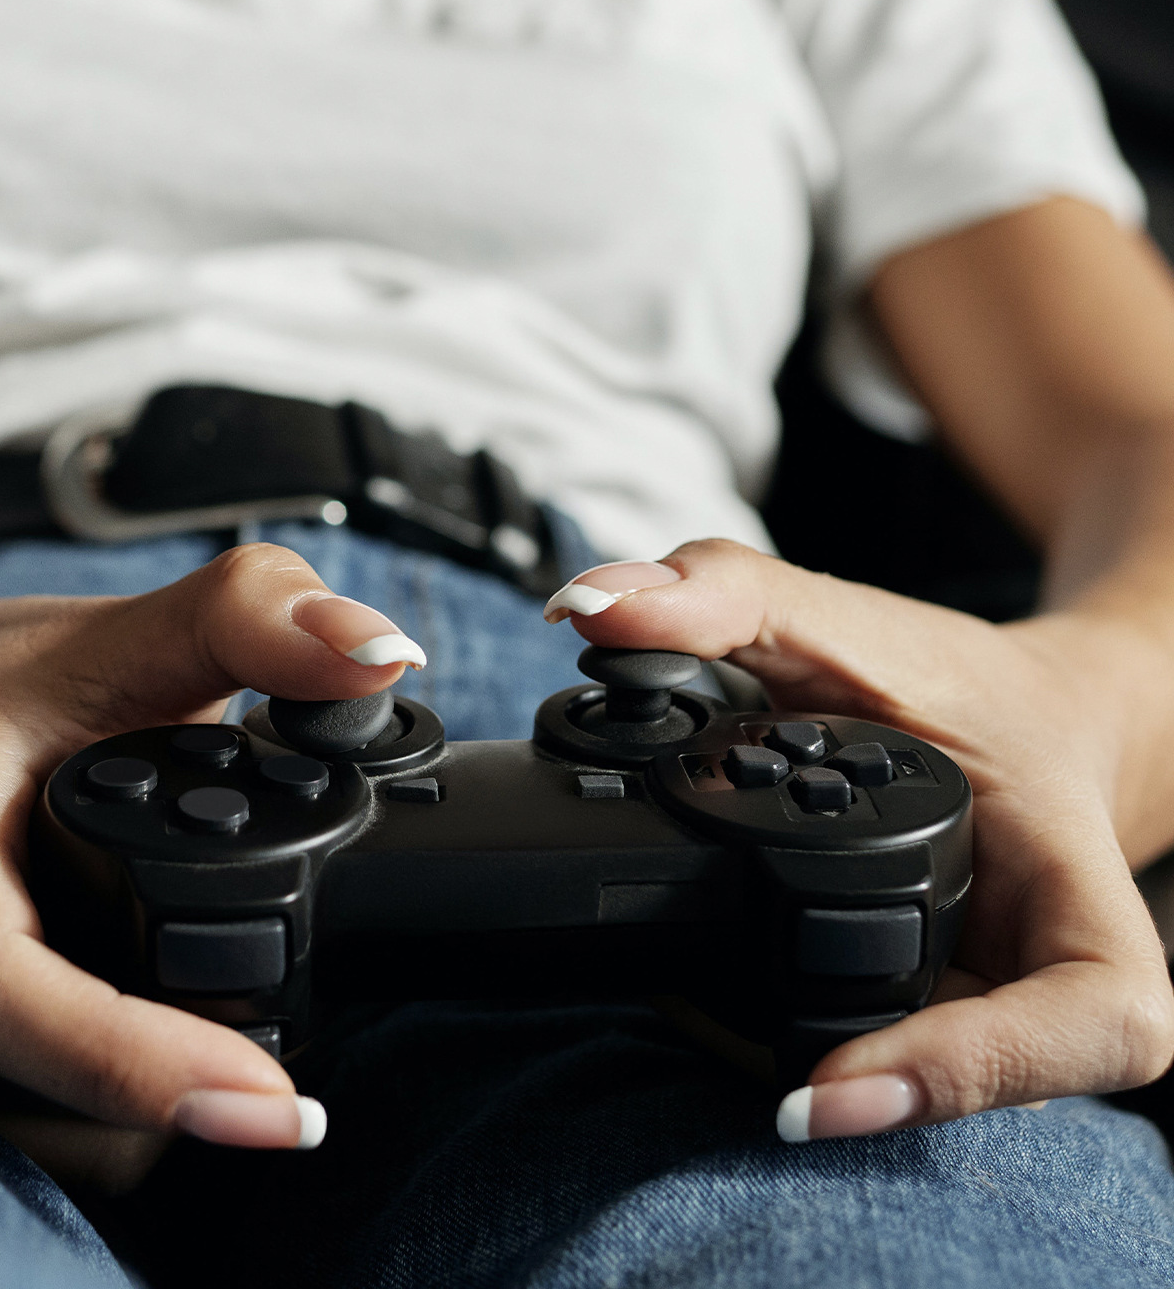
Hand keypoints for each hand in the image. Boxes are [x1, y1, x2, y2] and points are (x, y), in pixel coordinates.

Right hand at [0, 544, 427, 1149]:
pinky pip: (7, 1110)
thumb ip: (253, 616)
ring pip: (10, 1120)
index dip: (120, 1060)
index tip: (264, 1099)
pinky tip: (168, 1072)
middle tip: (286, 1098)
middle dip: (156, 1104)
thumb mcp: (118, 624)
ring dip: (129, 1120)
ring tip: (237, 1078)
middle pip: (12, 1082)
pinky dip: (95, 1109)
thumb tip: (379, 652)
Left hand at [548, 542, 1173, 1138]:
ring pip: (925, 1086)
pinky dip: (801, 1036)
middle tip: (758, 1085)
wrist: (1024, 724)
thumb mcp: (846, 620)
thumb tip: (589, 606)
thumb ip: (718, 594)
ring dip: (831, 1074)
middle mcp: (1043, 975)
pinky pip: (877, 1048)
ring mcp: (990, 1009)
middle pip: (989, 1078)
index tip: (837, 1085)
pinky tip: (723, 1015)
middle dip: (874, 1086)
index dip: (972, 1071)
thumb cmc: (964, 686)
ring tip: (721, 1037)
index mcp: (1076, 893)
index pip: (1091, 1019)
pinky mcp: (937, 1016)